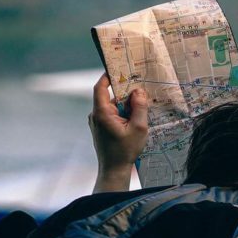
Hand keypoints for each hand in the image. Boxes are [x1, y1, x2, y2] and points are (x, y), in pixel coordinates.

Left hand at [89, 73, 147, 190]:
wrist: (113, 170)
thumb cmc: (125, 150)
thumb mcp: (139, 128)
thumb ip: (140, 107)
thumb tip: (139, 91)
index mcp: (102, 113)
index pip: (100, 88)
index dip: (108, 76)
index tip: (118, 68)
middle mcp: (96, 115)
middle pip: (110, 96)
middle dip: (125, 93)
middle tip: (140, 91)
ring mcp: (97, 122)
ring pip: (112, 106)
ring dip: (125, 106)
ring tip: (141, 110)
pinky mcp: (100, 127)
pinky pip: (111, 114)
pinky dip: (122, 113)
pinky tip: (134, 120)